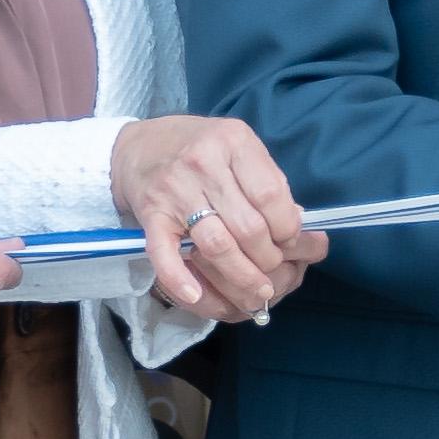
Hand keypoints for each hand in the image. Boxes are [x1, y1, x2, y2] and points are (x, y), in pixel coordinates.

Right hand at [112, 115, 324, 319]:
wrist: (141, 145)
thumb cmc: (201, 148)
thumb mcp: (239, 147)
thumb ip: (267, 181)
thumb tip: (298, 226)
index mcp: (233, 142)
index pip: (270, 196)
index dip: (287, 227)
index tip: (290, 240)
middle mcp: (203, 164)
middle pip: (248, 227)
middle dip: (268, 257)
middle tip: (273, 267)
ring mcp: (174, 191)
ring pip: (217, 245)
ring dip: (241, 276)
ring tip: (256, 290)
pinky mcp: (151, 215)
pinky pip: (165, 254)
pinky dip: (180, 279)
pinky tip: (196, 296)